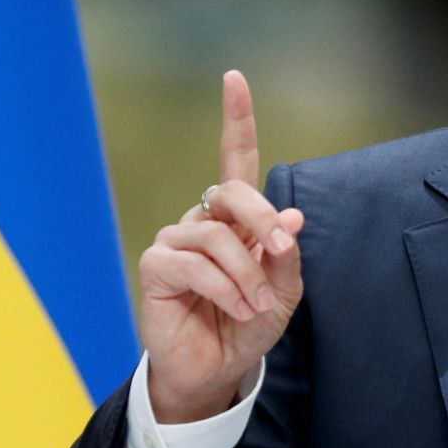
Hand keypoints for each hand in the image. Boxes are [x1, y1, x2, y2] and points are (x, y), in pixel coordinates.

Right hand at [137, 70, 304, 423]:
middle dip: (262, 219)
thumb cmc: (248, 324)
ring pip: (217, 237)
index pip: (234, 159)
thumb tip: (291, 216)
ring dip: (247, 274)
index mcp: (234, 218)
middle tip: (278, 251)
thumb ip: (285, 255)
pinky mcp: (156, 266)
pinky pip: (194, 265)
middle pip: (231, 191)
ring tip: (257, 305)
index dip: (235, 118)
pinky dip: (225, 289)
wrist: (216, 369)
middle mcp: (202, 220)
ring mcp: (176, 240)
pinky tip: (238, 309)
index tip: (234, 79)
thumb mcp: (282, 292)